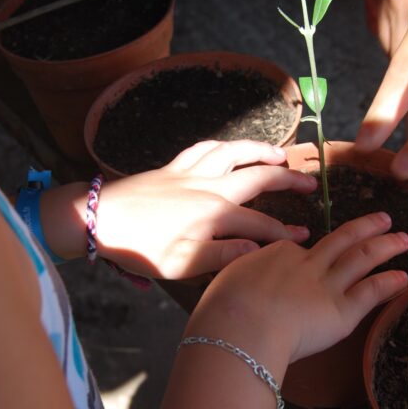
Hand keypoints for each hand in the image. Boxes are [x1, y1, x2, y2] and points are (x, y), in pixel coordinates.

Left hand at [95, 139, 317, 278]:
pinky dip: (223, 144)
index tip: (305, 237)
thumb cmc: (140, 249)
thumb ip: (224, 256)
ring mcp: (190, 173)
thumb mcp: (183, 264)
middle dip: (288, 178)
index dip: (285, 231)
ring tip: (280, 153)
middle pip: (257, 176)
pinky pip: (204, 147)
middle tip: (310, 182)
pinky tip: (229, 147)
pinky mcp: (172, 167)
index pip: (261, 223)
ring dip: (260, 150)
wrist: (97, 219)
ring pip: (233, 152)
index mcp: (215, 215)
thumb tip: (259, 250)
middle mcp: (209, 187)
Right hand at [187, 211, 407, 366]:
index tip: (320, 251)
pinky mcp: (341, 311)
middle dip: (365, 227)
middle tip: (384, 219)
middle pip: (341, 239)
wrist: (240, 326)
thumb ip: (241, 275)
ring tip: (403, 238)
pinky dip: (388, 283)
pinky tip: (403, 277)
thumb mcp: (227, 278)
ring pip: (361, 258)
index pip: (299, 249)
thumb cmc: (224, 308)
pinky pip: (369, 292)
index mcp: (278, 252)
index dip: (312, 251)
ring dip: (385, 246)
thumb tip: (241, 280)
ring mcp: (327, 284)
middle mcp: (307, 262)